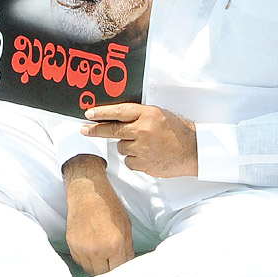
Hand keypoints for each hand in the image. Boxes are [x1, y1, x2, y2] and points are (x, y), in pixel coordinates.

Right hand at [63, 155, 133, 274]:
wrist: (87, 192)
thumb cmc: (108, 206)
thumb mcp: (126, 226)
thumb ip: (128, 249)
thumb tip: (128, 264)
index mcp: (113, 244)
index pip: (118, 270)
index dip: (120, 269)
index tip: (120, 266)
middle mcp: (97, 249)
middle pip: (103, 274)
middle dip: (109, 268)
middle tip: (111, 259)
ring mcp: (82, 248)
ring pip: (91, 270)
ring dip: (97, 265)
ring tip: (101, 253)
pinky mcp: (72, 244)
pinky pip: (80, 261)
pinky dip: (86, 259)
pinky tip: (91, 247)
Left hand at [82, 104, 197, 177]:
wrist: (193, 150)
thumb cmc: (177, 131)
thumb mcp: (158, 114)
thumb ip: (138, 115)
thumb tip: (116, 118)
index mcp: (147, 114)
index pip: (118, 111)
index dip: (101, 113)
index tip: (88, 114)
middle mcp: (143, 129)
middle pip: (112, 131)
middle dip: (96, 130)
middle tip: (84, 130)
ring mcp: (143, 148)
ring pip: (121, 147)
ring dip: (128, 147)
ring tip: (145, 145)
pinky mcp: (144, 164)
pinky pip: (130, 162)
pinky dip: (135, 160)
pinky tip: (148, 156)